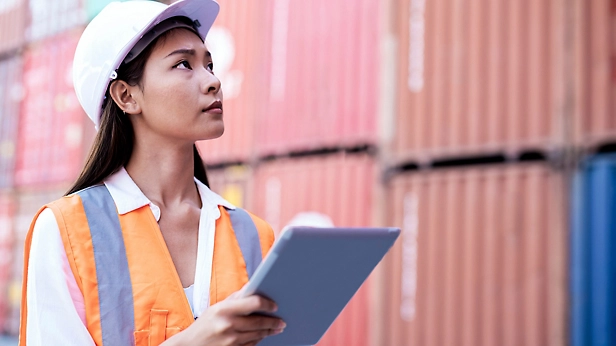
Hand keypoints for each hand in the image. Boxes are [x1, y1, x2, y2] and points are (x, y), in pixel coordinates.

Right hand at [163, 292, 284, 345]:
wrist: (190, 345)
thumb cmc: (204, 324)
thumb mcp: (216, 308)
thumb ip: (235, 299)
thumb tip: (251, 288)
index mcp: (224, 309)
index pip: (254, 303)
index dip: (267, 304)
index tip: (274, 306)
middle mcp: (228, 325)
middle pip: (259, 322)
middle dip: (273, 322)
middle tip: (281, 321)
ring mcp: (230, 340)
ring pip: (257, 335)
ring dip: (269, 332)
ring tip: (276, 328)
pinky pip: (251, 345)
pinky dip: (258, 340)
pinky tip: (262, 336)